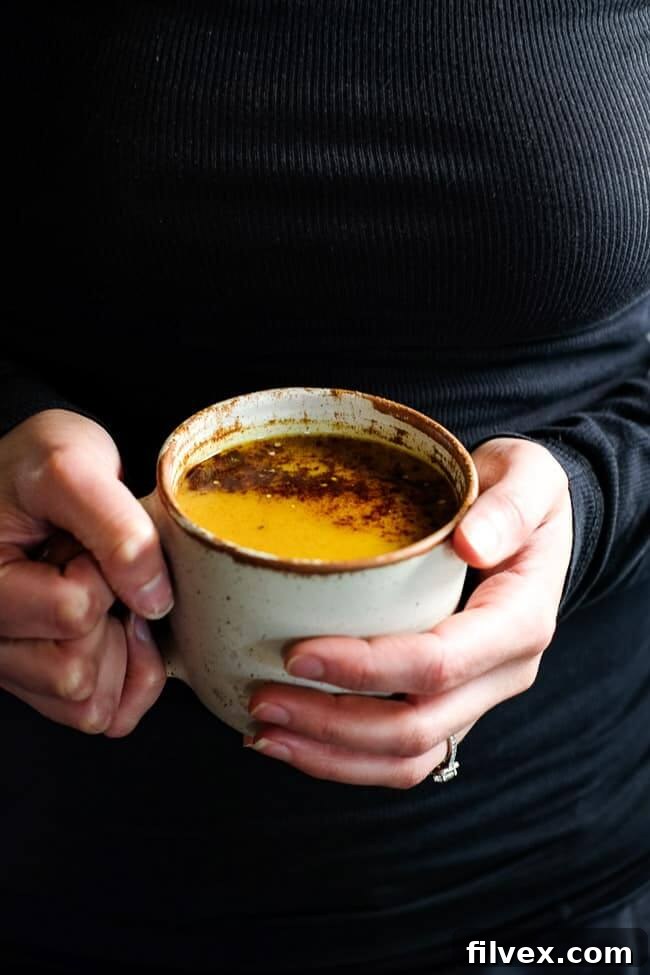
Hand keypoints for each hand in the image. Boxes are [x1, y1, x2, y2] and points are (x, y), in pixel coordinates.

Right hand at [0, 409, 172, 735]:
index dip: (103, 571)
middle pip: (76, 672)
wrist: (31, 479)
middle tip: (91, 567)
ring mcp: (13, 670)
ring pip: (89, 706)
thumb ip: (113, 524)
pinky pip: (103, 717)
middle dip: (109, 616)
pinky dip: (128, 679)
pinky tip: (121, 632)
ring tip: (100, 595)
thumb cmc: (36, 467)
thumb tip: (153, 598)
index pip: (72, 612)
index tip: (84, 540)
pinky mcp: (44, 686)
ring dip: (118, 651)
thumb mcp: (71, 464)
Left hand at [245, 437, 572, 786]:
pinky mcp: (452, 708)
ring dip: (331, 756)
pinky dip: (345, 760)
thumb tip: (472, 544)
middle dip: (331, 722)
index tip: (297, 652)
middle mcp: (503, 673)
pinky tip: (292, 740)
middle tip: (260, 698)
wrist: (527, 525)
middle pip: (416, 727)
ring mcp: (478, 699)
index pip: (439, 663)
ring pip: (408, 758)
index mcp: (520, 620)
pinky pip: (403, 756)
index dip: (366, 668)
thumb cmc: (520, 494)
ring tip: (263, 733)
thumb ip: (510, 505)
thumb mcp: (529, 476)